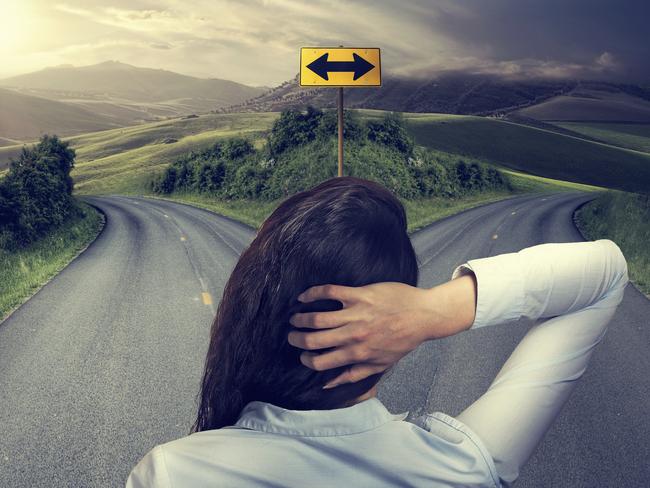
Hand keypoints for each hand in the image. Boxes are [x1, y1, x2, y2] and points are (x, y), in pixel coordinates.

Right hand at [288, 274, 476, 387]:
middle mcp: (354, 335)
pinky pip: (329, 292)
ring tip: (295, 317)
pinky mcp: (359, 294)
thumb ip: (354, 375)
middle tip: (292, 335)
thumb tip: (328, 384)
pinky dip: (312, 293)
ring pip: (317, 318)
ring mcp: (356, 314)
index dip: (306, 359)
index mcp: (357, 354)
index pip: (321, 362)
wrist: (423, 315)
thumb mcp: (381, 364)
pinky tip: (304, 296)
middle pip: (313, 340)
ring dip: (300, 318)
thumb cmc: (403, 341)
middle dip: (296, 339)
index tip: (302, 354)